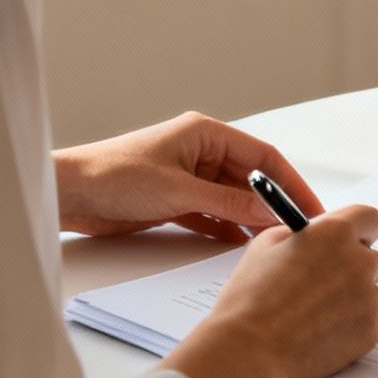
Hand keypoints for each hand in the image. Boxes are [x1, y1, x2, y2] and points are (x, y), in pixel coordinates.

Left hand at [53, 112, 323, 241]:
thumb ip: (228, 202)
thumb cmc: (112, 176)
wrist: (67, 194)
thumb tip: (270, 212)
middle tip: (295, 232)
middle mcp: (200, 152)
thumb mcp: (179, 191)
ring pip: (232, 199)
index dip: (290, 183)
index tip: (310, 209)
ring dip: (249, 219)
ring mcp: (187, 177)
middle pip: (250, 179)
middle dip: (272, 205)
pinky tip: (239, 244)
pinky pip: (212, 214)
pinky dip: (226, 228)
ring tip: (271, 243)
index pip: (263, 157)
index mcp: (205, 133)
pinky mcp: (175, 200)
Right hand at [164, 205, 377, 377]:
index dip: (360, 231)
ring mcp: (369, 299)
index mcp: (335, 234)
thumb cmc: (250, 298)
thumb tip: (320, 235)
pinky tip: (318, 333)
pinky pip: (367, 323)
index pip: (370, 219)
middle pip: (375, 259)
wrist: (249, 351)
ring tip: (315, 313)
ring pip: (373, 294)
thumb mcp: (266, 245)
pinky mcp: (370, 332)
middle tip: (326, 283)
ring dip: (354, 299)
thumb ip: (304, 233)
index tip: (351, 240)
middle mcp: (360, 263)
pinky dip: (350, 327)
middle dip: (356, 268)